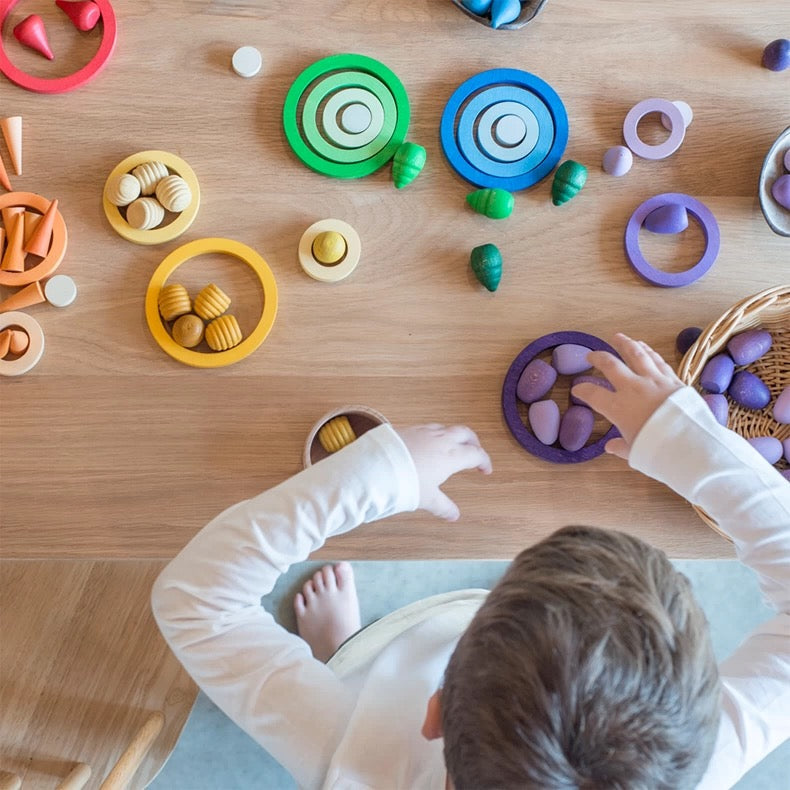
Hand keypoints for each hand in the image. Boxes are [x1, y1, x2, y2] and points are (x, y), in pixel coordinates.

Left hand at [397, 424, 491, 520]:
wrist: (376, 466)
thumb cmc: (406, 483)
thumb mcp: (426, 498)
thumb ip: (443, 506)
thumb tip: (454, 516)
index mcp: (451, 455)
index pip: (476, 454)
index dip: (484, 461)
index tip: (485, 470)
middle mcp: (441, 439)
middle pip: (465, 433)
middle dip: (473, 442)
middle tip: (475, 451)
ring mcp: (424, 431)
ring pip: (447, 428)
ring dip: (454, 435)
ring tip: (452, 446)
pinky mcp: (409, 428)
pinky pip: (429, 428)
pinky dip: (436, 434)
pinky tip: (428, 443)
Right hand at [570, 333, 683, 460]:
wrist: (691, 445)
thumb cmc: (659, 451)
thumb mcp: (635, 453)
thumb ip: (621, 447)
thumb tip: (610, 447)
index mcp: (619, 408)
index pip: (593, 394)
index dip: (582, 390)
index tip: (577, 388)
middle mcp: (633, 389)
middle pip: (611, 365)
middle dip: (598, 358)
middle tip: (591, 355)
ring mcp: (654, 381)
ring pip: (636, 355)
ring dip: (624, 344)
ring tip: (617, 337)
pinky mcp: (673, 379)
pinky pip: (658, 360)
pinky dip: (648, 351)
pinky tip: (643, 346)